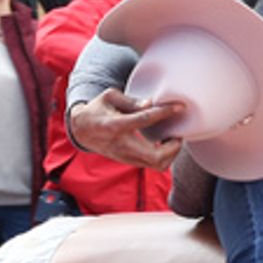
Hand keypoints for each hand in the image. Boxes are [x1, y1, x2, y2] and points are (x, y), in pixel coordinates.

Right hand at [67, 89, 187, 169]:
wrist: (82, 130)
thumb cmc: (98, 110)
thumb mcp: (109, 97)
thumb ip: (130, 101)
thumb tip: (150, 103)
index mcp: (115, 125)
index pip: (144, 119)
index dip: (164, 112)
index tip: (180, 107)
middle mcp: (122, 145)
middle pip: (156, 156)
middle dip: (174, 147)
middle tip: (177, 133)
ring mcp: (126, 157)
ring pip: (158, 165)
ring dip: (172, 153)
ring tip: (172, 138)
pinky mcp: (130, 162)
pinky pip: (153, 165)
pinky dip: (165, 156)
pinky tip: (165, 143)